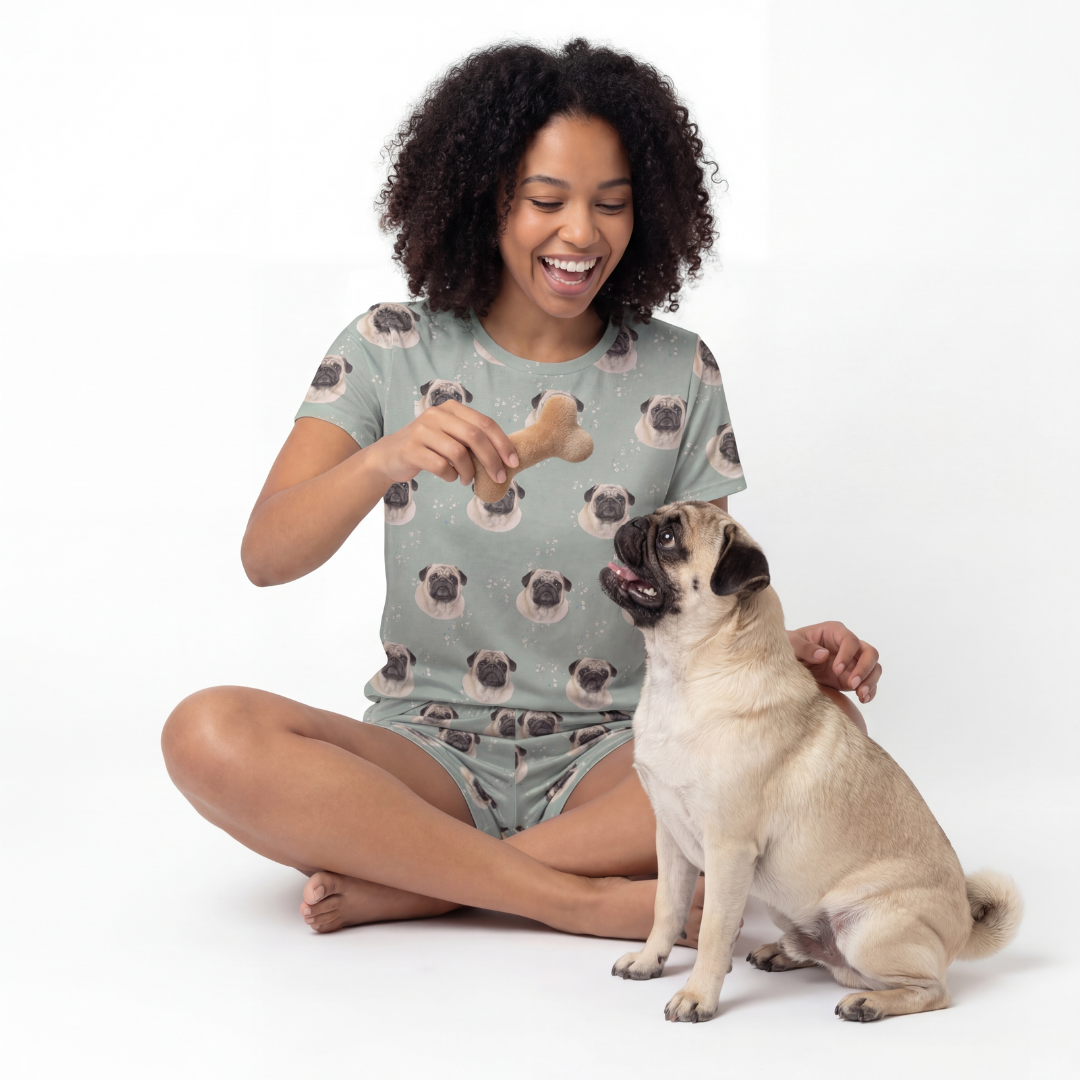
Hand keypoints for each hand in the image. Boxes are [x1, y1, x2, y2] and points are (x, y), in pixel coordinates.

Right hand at [368, 401, 518, 486]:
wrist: (390, 456)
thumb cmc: (429, 448)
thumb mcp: (451, 436)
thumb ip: (472, 439)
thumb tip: (506, 457)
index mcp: (452, 409)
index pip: (485, 423)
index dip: (502, 443)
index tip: (513, 462)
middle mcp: (437, 415)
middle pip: (474, 436)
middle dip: (492, 460)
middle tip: (499, 477)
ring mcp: (422, 431)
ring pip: (458, 453)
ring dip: (469, 471)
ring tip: (466, 479)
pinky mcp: (411, 449)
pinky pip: (440, 466)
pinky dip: (450, 476)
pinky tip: (450, 478)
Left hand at [787, 622, 881, 703]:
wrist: (786, 666)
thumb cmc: (789, 648)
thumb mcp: (790, 643)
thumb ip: (804, 647)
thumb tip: (824, 655)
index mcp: (833, 632)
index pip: (850, 640)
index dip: (847, 654)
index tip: (836, 670)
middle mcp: (847, 646)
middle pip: (870, 652)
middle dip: (865, 668)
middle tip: (852, 684)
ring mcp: (852, 662)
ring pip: (874, 667)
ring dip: (870, 681)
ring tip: (860, 694)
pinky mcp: (852, 677)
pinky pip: (869, 682)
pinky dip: (870, 691)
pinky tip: (863, 699)